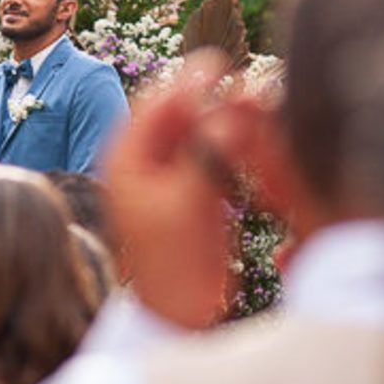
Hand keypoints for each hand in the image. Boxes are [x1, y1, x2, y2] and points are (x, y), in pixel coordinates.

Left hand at [103, 51, 265, 329]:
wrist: (175, 319)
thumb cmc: (173, 267)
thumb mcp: (191, 205)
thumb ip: (210, 154)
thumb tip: (233, 110)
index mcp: (127, 158)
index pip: (159, 102)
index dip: (191, 80)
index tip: (223, 65)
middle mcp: (140, 161)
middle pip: (178, 111)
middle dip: (213, 96)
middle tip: (248, 80)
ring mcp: (162, 177)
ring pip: (195, 131)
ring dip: (224, 117)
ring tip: (256, 102)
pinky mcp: (185, 194)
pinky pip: (207, 154)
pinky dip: (228, 143)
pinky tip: (253, 137)